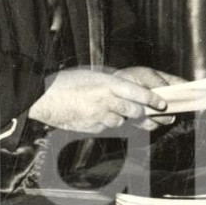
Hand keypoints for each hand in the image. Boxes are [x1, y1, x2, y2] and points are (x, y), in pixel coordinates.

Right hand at [28, 66, 174, 133]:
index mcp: (107, 83)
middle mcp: (106, 101)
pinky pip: (104, 127)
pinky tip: (92, 115)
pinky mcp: (91, 127)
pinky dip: (103, 122)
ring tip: (108, 109)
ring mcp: (98, 116)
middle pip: (135, 112)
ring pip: (120, 121)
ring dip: (120, 118)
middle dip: (142, 113)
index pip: (138, 94)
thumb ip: (112, 85)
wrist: (43, 97)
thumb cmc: (65, 83)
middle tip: (149, 113)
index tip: (162, 104)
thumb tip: (130, 93)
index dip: (153, 100)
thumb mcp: (92, 76)